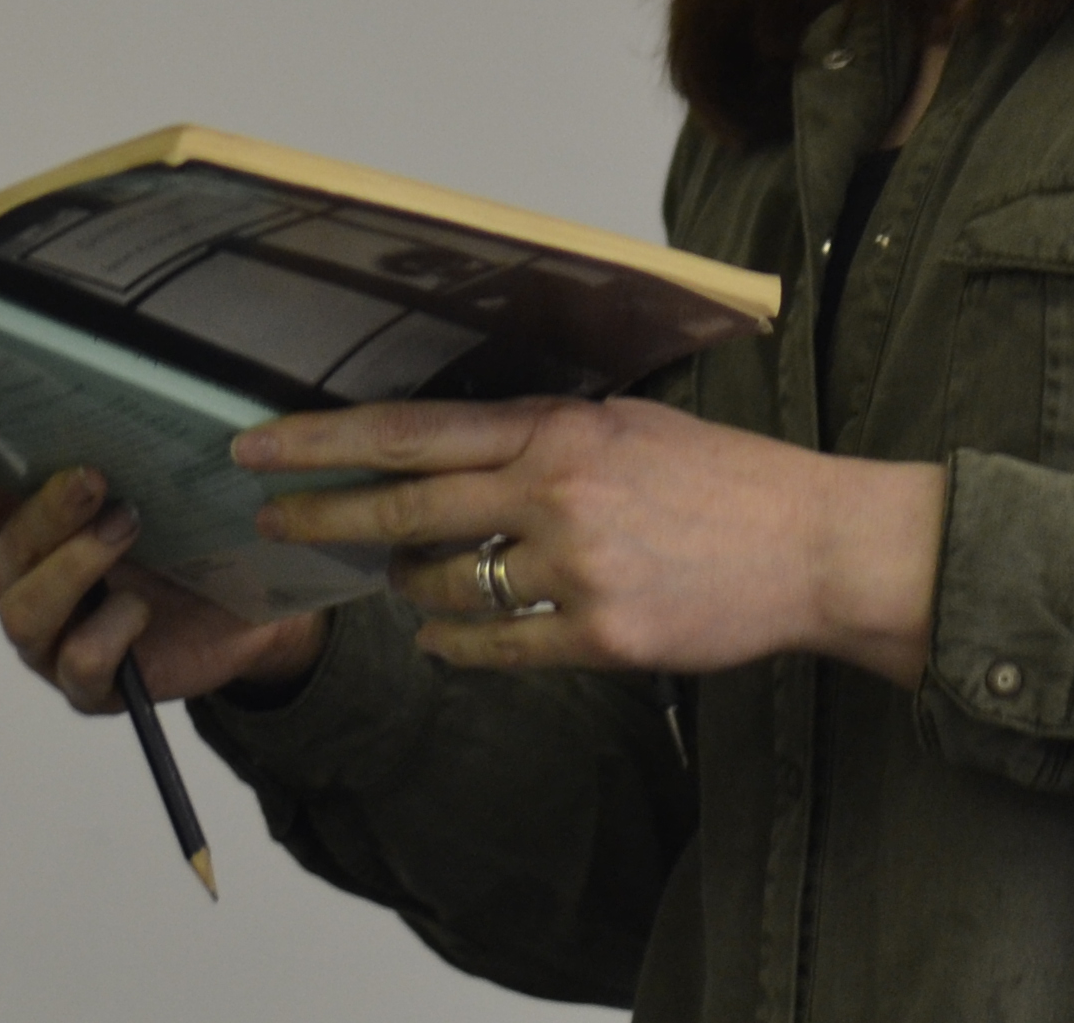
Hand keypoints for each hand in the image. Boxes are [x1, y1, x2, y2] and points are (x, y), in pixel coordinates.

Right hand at [0, 441, 325, 714]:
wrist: (244, 606)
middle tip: (95, 479)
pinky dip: (109, 632)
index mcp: (20, 514)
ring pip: (25, 611)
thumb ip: (127, 435)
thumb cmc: (186, 527)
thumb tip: (125, 380)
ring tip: (130, 528)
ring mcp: (48, 636)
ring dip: (75, 566)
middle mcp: (21, 575)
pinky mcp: (89, 683)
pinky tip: (142, 608)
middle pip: (1, 548)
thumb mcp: (160, 471)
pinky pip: (78, 663)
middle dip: (45, 511)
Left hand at [236, 398, 944, 684]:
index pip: (412, 432)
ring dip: (410, 587)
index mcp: (558, 427)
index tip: (259, 448)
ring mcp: (575, 567)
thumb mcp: (629, 424)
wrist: (814, 544)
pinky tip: (442, 638)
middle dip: (322, 517)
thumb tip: (457, 446)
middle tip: (267, 522)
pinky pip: (491, 648)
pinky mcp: (598, 635)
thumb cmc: (725, 480)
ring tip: (403, 582)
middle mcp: (554, 490)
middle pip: (403, 509)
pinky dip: (455, 644)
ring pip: (442, 586)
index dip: (324, 442)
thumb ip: (544, 434)